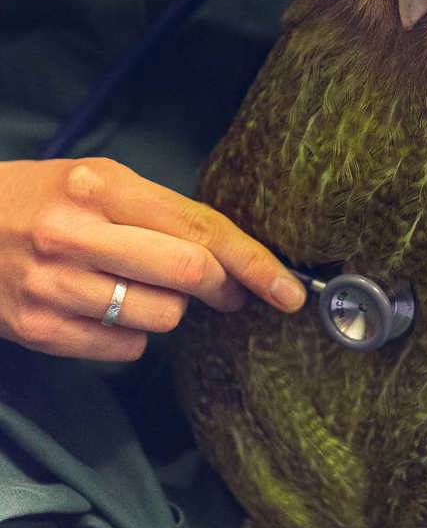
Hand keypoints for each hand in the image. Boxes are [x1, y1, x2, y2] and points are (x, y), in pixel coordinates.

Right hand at [0, 158, 305, 360]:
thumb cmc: (37, 199)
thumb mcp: (96, 181)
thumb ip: (157, 212)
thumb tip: (226, 255)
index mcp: (100, 186)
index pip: (198, 226)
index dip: (253, 262)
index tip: (288, 289)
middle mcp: (76, 234)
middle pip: (188, 274)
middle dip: (222, 288)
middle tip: (226, 292)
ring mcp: (53, 285)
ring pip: (161, 317)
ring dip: (170, 309)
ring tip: (139, 287)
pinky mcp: (37, 328)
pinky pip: (124, 347)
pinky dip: (132, 333)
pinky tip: (106, 308)